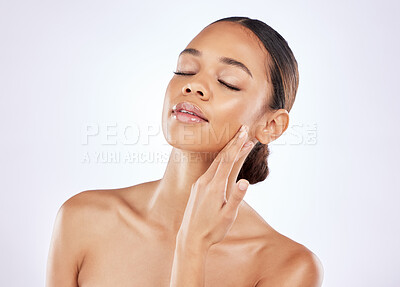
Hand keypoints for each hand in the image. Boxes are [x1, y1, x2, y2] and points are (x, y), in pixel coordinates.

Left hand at [176, 124, 254, 250]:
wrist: (190, 239)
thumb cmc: (212, 230)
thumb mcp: (228, 216)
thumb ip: (236, 198)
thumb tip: (245, 181)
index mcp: (214, 186)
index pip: (227, 160)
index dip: (237, 145)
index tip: (245, 133)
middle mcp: (205, 181)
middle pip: (221, 157)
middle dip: (233, 142)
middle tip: (243, 129)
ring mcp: (199, 184)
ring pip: (215, 163)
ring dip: (227, 151)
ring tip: (238, 142)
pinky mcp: (197, 188)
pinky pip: (210, 170)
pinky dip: (220, 162)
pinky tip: (224, 160)